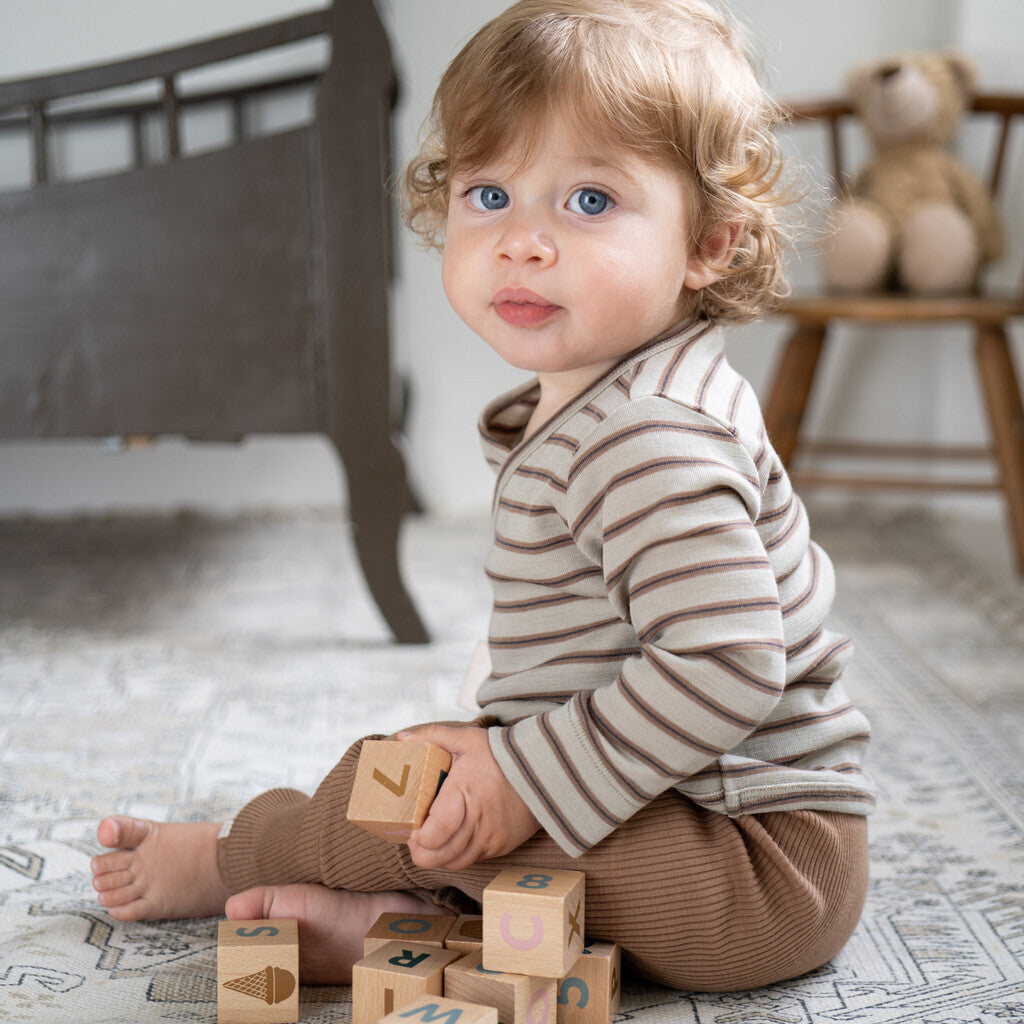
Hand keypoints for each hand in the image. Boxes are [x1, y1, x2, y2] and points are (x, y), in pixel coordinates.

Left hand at [398, 724, 538, 870]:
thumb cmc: (501, 754)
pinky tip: (454, 841)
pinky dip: (459, 855)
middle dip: (422, 853)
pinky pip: (474, 858)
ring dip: (439, 858)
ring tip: (430, 844)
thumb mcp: (466, 739)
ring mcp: (492, 836)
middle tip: (415, 841)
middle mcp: (478, 820)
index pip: (436, 832)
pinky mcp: (502, 845)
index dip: (419, 838)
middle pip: (441, 855)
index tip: (412, 829)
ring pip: (456, 862)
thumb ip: (432, 736)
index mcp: (464, 794)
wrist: (544, 768)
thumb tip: (402, 739)